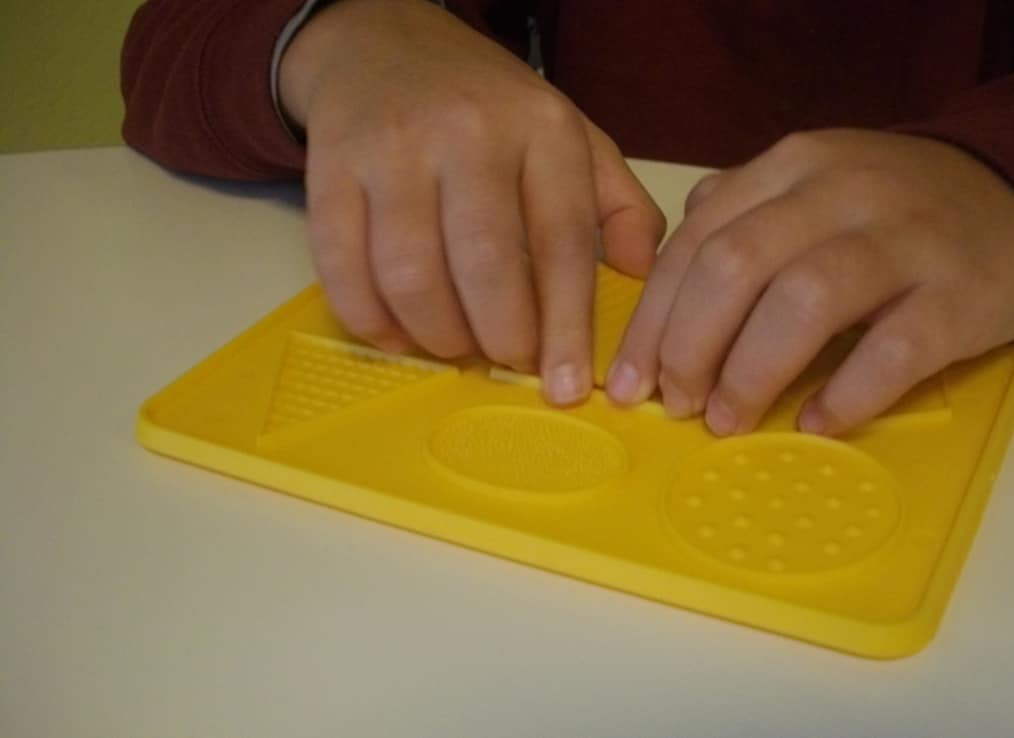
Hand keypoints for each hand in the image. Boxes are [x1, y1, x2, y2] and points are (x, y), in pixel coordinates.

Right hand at [279, 0, 664, 404]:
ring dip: (437, 334)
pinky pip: (343, 266)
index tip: (566, 386)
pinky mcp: (330, 166)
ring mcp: (393, 148)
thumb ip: (617, 204)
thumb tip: (641, 277)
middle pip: (486, 264)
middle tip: (507, 360)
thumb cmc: (488, 108)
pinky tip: (397, 333)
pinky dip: (370, 319)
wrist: (382, 45)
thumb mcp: (569, 136)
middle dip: (500, 336)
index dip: (567, 325)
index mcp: (541, 129)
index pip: (563, 241)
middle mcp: (468, 131)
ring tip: (455, 345)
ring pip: (412, 274)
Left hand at [605, 129, 1013, 435]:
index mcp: (792, 166)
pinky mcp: (960, 292)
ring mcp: (906, 238)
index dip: (654, 318)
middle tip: (677, 404)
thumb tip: (663, 286)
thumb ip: (739, 219)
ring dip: (750, 371)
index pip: (698, 240)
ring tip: (727, 420)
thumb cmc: (892, 213)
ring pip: (805, 300)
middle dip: (688, 344)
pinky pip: (892, 350)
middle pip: (737, 264)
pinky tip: (815, 423)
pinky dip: (845, 394)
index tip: (631, 382)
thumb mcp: (811, 188)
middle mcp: (842, 190)